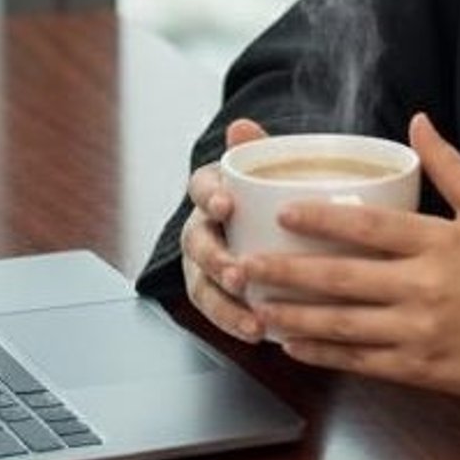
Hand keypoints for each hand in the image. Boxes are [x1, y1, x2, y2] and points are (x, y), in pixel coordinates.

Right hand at [179, 117, 267, 343]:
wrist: (254, 221)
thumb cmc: (261, 193)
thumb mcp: (262, 167)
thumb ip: (254, 148)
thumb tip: (242, 125)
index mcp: (211, 192)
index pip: (200, 188)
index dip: (210, 197)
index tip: (227, 205)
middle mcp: (201, 228)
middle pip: (197, 245)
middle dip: (215, 261)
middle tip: (238, 273)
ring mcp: (204, 265)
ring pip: (202, 286)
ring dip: (224, 306)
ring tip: (252, 323)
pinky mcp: (214, 294)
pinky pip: (217, 312)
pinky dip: (235, 324)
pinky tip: (262, 334)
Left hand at [244, 113, 459, 397]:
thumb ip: (449, 165)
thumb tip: (418, 120)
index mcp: (438, 243)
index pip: (369, 228)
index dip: (322, 220)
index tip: (283, 214)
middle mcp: (424, 287)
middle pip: (343, 278)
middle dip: (288, 273)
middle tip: (245, 265)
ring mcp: (419, 331)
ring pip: (344, 325)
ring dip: (295, 317)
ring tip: (257, 308)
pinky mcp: (420, 368)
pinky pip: (362, 362)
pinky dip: (323, 355)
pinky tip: (293, 347)